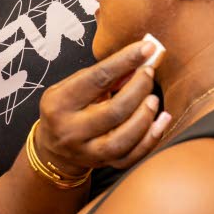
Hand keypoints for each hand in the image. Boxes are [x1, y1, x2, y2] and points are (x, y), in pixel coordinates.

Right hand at [36, 38, 170, 173]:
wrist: (52, 149)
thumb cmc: (67, 108)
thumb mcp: (74, 86)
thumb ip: (104, 76)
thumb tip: (139, 61)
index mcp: (59, 103)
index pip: (97, 79)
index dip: (125, 61)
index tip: (147, 48)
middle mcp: (70, 130)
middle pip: (114, 110)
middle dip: (138, 88)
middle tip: (149, 73)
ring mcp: (86, 152)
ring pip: (124, 138)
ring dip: (145, 115)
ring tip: (153, 98)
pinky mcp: (102, 165)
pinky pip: (132, 156)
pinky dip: (151, 138)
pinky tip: (161, 120)